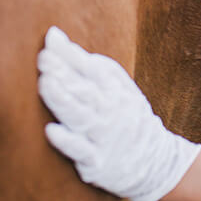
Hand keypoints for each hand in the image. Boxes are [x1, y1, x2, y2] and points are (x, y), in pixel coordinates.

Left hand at [37, 26, 200, 200]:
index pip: (92, 69)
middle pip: (85, 90)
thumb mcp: (119, 89)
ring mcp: (104, 137)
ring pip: (81, 117)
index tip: (51, 39)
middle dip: (64, 73)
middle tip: (44, 58)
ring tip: (46, 83)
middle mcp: (111, 111)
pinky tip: (52, 130)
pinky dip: (68, 141)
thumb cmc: (127, 118)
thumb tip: (56, 38)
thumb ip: (89, 64)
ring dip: (63, 100)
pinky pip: (82, 152)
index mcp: (116, 91)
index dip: (71, 55)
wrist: (156, 162)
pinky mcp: (97, 162)